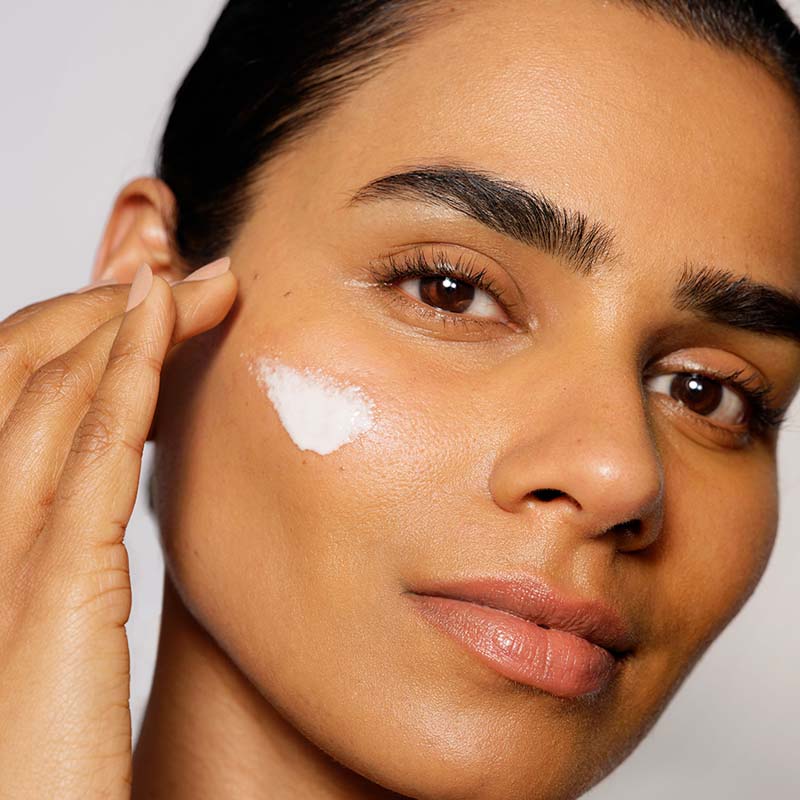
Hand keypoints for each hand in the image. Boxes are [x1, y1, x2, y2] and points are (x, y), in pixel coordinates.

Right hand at [0, 259, 236, 798]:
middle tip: (177, 268)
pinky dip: (125, 369)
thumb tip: (96, 504)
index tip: (149, 295)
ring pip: (55, 390)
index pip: (19, 394)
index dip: (79, 330)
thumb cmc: (43, 752)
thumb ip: (65, 557)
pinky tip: (160, 318)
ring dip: (123, 317)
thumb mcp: (48, 626)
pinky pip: (92, 447)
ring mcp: (4, 548)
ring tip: (187, 278)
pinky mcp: (53, 586)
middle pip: (26, 370)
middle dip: (100, 304)